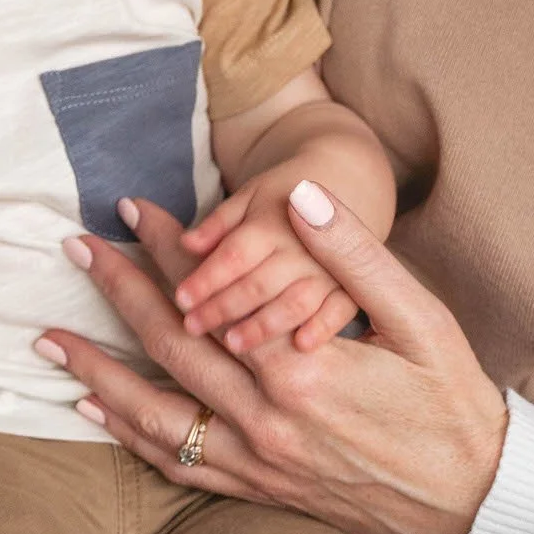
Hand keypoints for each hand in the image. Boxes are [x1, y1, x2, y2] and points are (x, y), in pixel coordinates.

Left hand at [40, 184, 506, 533]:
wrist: (479, 507)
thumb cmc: (455, 408)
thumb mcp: (423, 322)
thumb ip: (354, 258)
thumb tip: (300, 197)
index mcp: (300, 371)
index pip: (207, 295)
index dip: (164, 247)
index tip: (130, 208)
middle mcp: (266, 422)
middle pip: (168, 345)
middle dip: (116, 291)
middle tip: (74, 248)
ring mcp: (258, 463)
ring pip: (155, 413)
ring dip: (97, 371)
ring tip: (48, 339)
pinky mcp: (260, 490)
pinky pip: (177, 464)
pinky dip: (129, 435)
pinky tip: (96, 411)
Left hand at [175, 172, 360, 352]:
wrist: (345, 187)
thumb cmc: (283, 198)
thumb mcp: (249, 197)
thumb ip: (218, 223)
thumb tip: (186, 244)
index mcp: (271, 223)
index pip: (234, 255)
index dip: (207, 278)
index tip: (180, 299)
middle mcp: (302, 247)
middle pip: (259, 283)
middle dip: (224, 308)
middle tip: (192, 328)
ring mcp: (331, 270)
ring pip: (295, 303)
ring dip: (264, 325)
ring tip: (232, 345)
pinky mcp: (352, 288)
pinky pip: (340, 311)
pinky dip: (323, 328)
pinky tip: (300, 346)